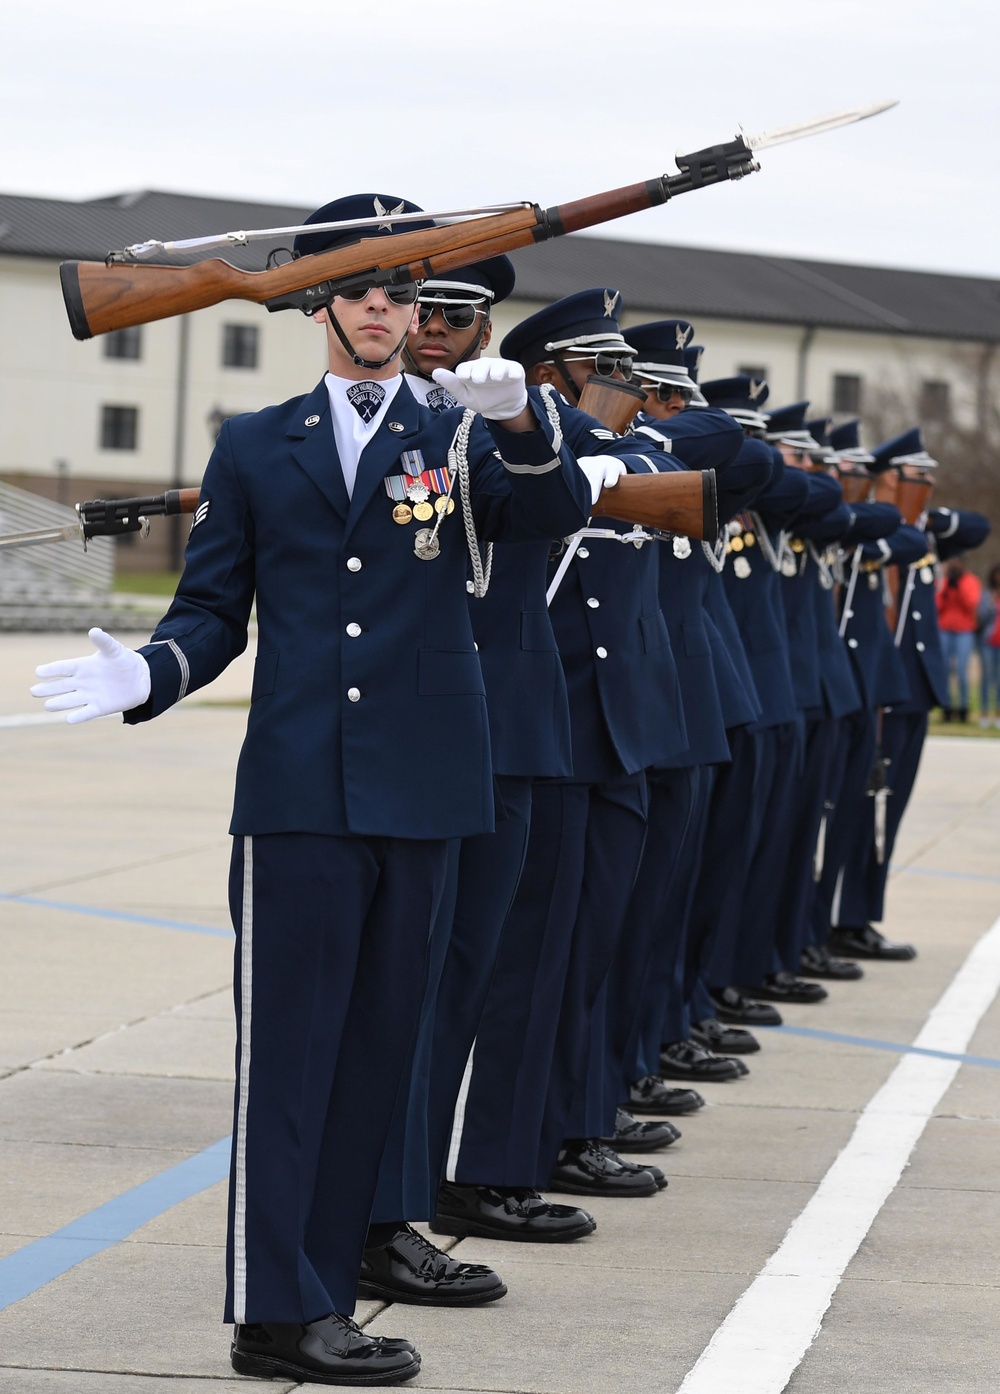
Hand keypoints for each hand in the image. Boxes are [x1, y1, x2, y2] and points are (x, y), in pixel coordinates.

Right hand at [31, 628, 150, 723]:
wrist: (140, 678)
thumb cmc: (123, 660)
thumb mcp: (114, 649)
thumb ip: (104, 641)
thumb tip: (94, 631)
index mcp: (82, 666)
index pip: (62, 668)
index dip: (51, 670)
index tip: (38, 671)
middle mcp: (82, 682)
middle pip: (61, 686)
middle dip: (47, 689)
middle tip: (34, 691)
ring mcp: (90, 696)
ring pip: (69, 701)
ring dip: (58, 703)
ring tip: (47, 705)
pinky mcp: (100, 708)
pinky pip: (86, 713)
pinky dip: (78, 716)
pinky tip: (69, 719)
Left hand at [431, 358, 527, 420]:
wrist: (503, 405)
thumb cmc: (482, 398)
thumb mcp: (465, 396)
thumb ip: (451, 384)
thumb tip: (435, 372)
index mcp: (470, 371)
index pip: (464, 369)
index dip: (464, 374)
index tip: (465, 379)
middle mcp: (484, 366)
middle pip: (481, 366)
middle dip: (479, 372)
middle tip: (478, 380)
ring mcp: (500, 367)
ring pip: (497, 365)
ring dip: (495, 371)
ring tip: (495, 378)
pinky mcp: (514, 370)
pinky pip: (513, 369)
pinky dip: (512, 372)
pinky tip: (510, 377)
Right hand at [576, 455, 627, 505]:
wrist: (604, 462)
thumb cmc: (613, 476)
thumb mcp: (620, 480)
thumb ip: (622, 491)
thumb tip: (632, 508)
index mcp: (612, 467)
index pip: (612, 471)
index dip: (611, 478)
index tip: (609, 484)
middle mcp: (599, 465)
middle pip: (595, 476)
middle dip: (593, 488)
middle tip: (592, 500)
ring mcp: (587, 464)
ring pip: (582, 475)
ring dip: (579, 488)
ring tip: (577, 500)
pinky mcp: (576, 467)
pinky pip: (572, 476)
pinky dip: (571, 486)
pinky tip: (569, 494)